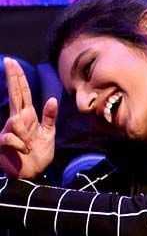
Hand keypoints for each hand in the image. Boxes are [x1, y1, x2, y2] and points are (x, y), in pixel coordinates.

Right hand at [0, 57, 57, 178]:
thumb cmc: (39, 154)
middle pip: (15, 95)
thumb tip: (52, 99)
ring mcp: (9, 130)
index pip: (23, 93)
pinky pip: (12, 138)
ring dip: (26, 135)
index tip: (13, 62)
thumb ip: (50, 117)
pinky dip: (20, 145)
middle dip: (13, 78)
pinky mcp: (4, 143)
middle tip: (9, 62)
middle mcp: (17, 120)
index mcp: (28, 116)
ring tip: (29, 146)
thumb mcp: (49, 134)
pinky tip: (23, 151)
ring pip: (17, 121)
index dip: (18, 78)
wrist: (33, 173)